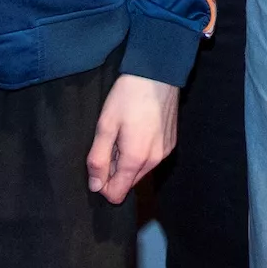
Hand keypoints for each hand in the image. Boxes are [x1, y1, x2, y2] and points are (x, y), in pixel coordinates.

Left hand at [88, 74, 180, 202]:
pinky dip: (140, 152)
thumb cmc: (127, 97)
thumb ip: (98, 159)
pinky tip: (138, 130)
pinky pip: (151, 159)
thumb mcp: (105, 126)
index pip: (117, 193)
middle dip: (114, 170)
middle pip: (128, 183)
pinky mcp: (171, 143)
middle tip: (110, 142)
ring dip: (127, 160)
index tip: (98, 161)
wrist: (158, 74)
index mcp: (135, 159)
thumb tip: (95, 186)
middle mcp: (154, 161)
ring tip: (124, 133)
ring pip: (140, 171)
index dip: (102, 184)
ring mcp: (165, 152)